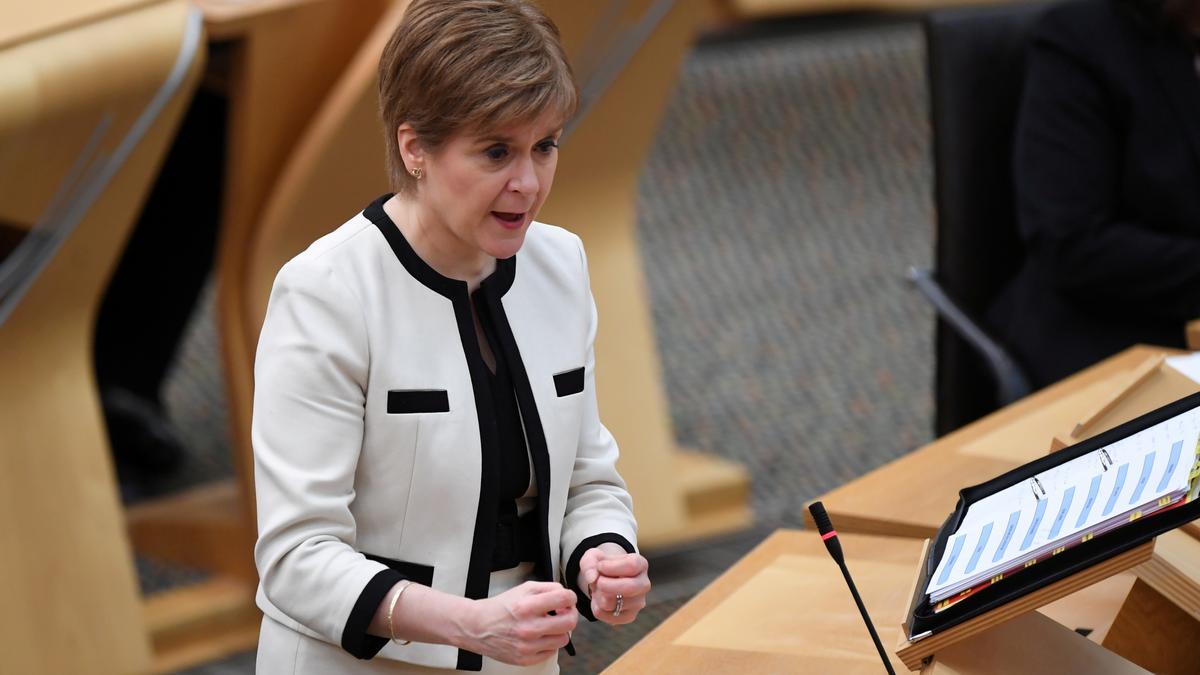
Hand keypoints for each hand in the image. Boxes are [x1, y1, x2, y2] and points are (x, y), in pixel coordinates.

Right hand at [458, 581, 577, 665]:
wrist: (478, 627)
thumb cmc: (501, 607)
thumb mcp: (524, 589)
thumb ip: (549, 589)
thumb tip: (567, 597)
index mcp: (527, 606)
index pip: (564, 599)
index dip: (570, 597)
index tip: (567, 599)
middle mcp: (528, 628)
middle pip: (569, 622)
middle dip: (570, 614)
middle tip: (563, 612)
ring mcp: (528, 646)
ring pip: (563, 639)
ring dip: (559, 630)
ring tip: (549, 625)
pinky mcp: (526, 659)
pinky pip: (552, 652)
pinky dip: (549, 643)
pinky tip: (539, 636)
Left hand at [577, 543, 650, 624]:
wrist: (606, 580)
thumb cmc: (603, 566)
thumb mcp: (594, 557)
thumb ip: (590, 562)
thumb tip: (592, 578)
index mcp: (640, 564)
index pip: (632, 566)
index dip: (612, 567)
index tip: (600, 566)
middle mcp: (644, 584)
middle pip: (629, 587)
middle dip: (607, 585)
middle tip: (598, 581)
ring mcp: (638, 602)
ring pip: (613, 603)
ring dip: (599, 596)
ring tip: (598, 589)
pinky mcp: (630, 616)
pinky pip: (609, 617)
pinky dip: (598, 608)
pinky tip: (599, 600)